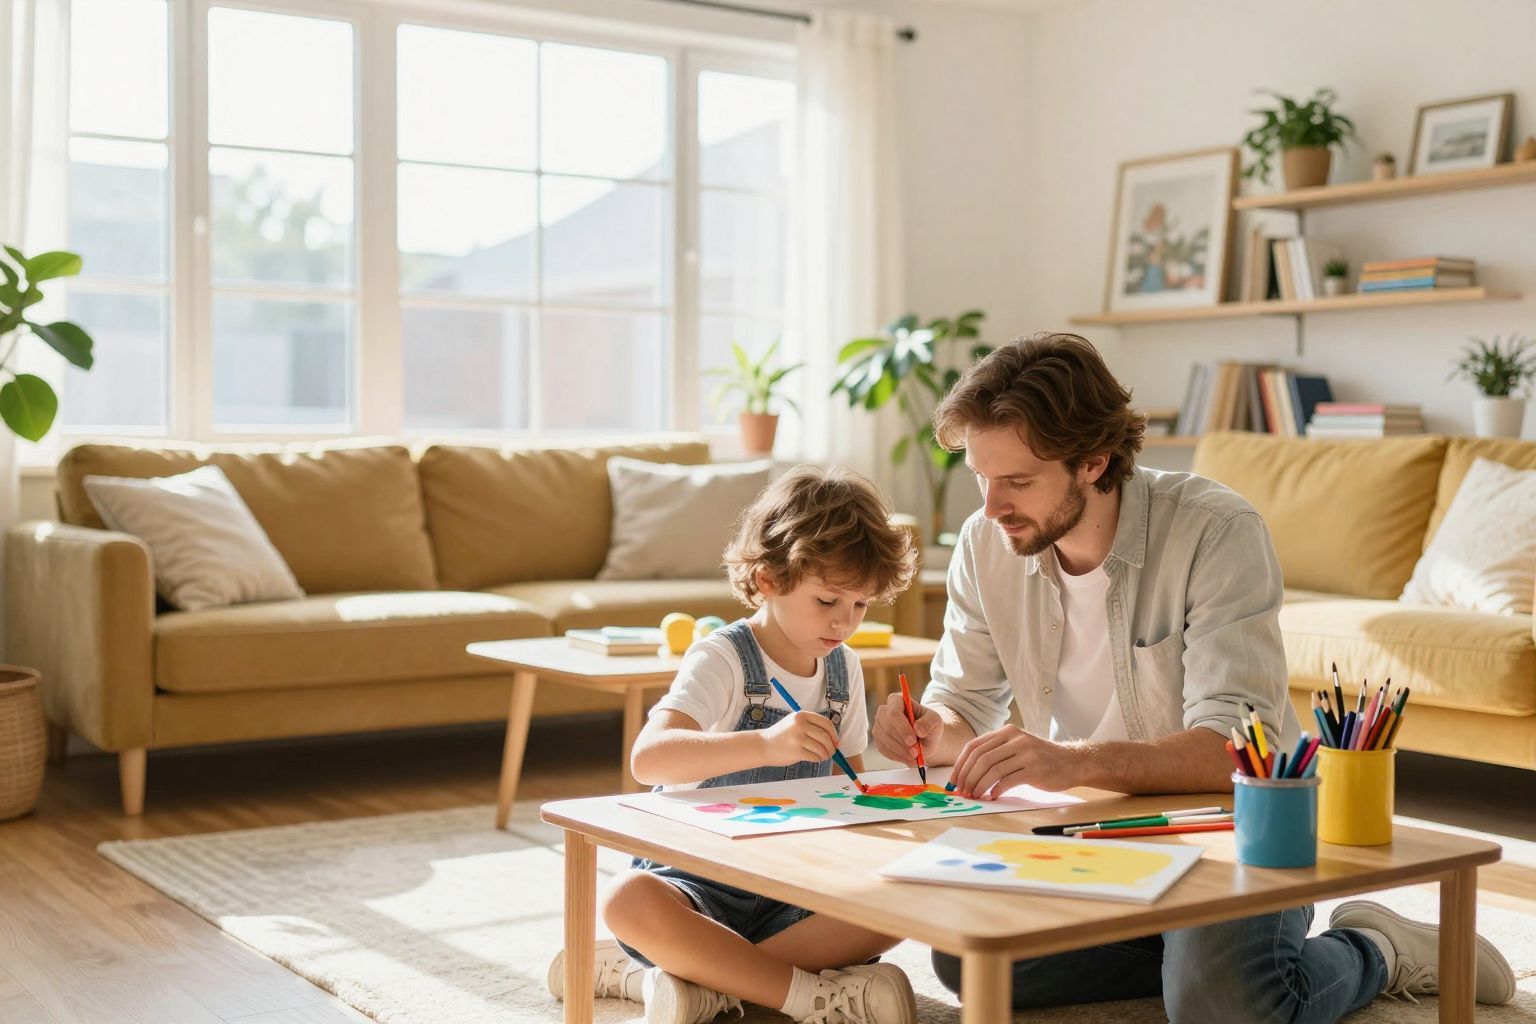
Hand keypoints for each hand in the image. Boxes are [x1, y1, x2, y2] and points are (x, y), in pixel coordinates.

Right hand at [759, 711, 840, 766]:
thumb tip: (832, 738)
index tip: (836, 742)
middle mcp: (800, 724)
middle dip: (832, 746)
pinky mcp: (796, 751)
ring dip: (825, 754)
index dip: (834, 734)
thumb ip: (811, 726)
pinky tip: (814, 759)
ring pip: (822, 748)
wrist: (762, 746)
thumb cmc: (780, 736)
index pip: (826, 723)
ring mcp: (798, 738)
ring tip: (822, 756)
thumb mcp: (794, 723)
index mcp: (801, 715)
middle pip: (826, 736)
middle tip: (831, 752)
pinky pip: (815, 756)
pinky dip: (818, 759)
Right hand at [872, 692, 943, 766]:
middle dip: (903, 743)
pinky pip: (885, 751)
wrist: (925, 740)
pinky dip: (899, 757)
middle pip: (887, 727)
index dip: (902, 728)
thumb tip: (918, 729)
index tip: (913, 741)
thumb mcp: (935, 720)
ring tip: (916, 756)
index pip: (893, 712)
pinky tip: (909, 758)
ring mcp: (879, 727)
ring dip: (902, 752)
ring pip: (886, 741)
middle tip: (917, 752)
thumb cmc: (929, 726)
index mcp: (896, 700)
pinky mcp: (879, 741)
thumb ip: (929, 722)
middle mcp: (883, 711)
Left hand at [950, 725, 1082, 799]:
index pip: (974, 746)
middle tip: (963, 791)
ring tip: (976, 795)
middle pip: (981, 758)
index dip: (960, 765)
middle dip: (968, 777)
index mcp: (1007, 732)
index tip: (954, 781)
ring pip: (992, 770)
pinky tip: (993, 796)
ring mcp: (1026, 753)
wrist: (1071, 762)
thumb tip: (967, 771)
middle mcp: (1015, 739)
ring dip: (979, 786)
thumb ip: (996, 752)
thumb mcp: (1017, 746)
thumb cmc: (1040, 758)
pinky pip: (1008, 781)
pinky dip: (996, 790)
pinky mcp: (1035, 769)